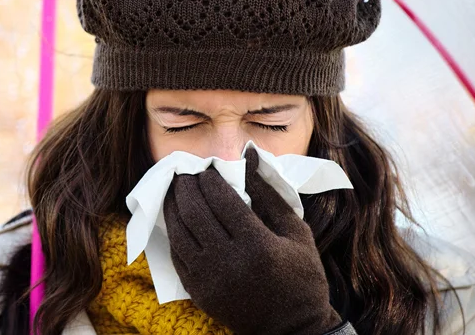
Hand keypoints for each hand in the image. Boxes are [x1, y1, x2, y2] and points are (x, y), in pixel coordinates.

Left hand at [163, 147, 341, 334]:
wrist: (292, 329)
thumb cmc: (301, 276)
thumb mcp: (296, 232)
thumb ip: (269, 194)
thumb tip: (249, 157)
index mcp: (258, 245)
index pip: (222, 200)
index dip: (210, 179)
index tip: (207, 167)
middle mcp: (229, 262)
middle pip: (195, 212)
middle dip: (186, 186)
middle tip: (184, 172)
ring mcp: (210, 279)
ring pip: (179, 233)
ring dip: (173, 206)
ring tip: (175, 190)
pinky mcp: (199, 292)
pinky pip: (177, 255)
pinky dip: (173, 233)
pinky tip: (176, 218)